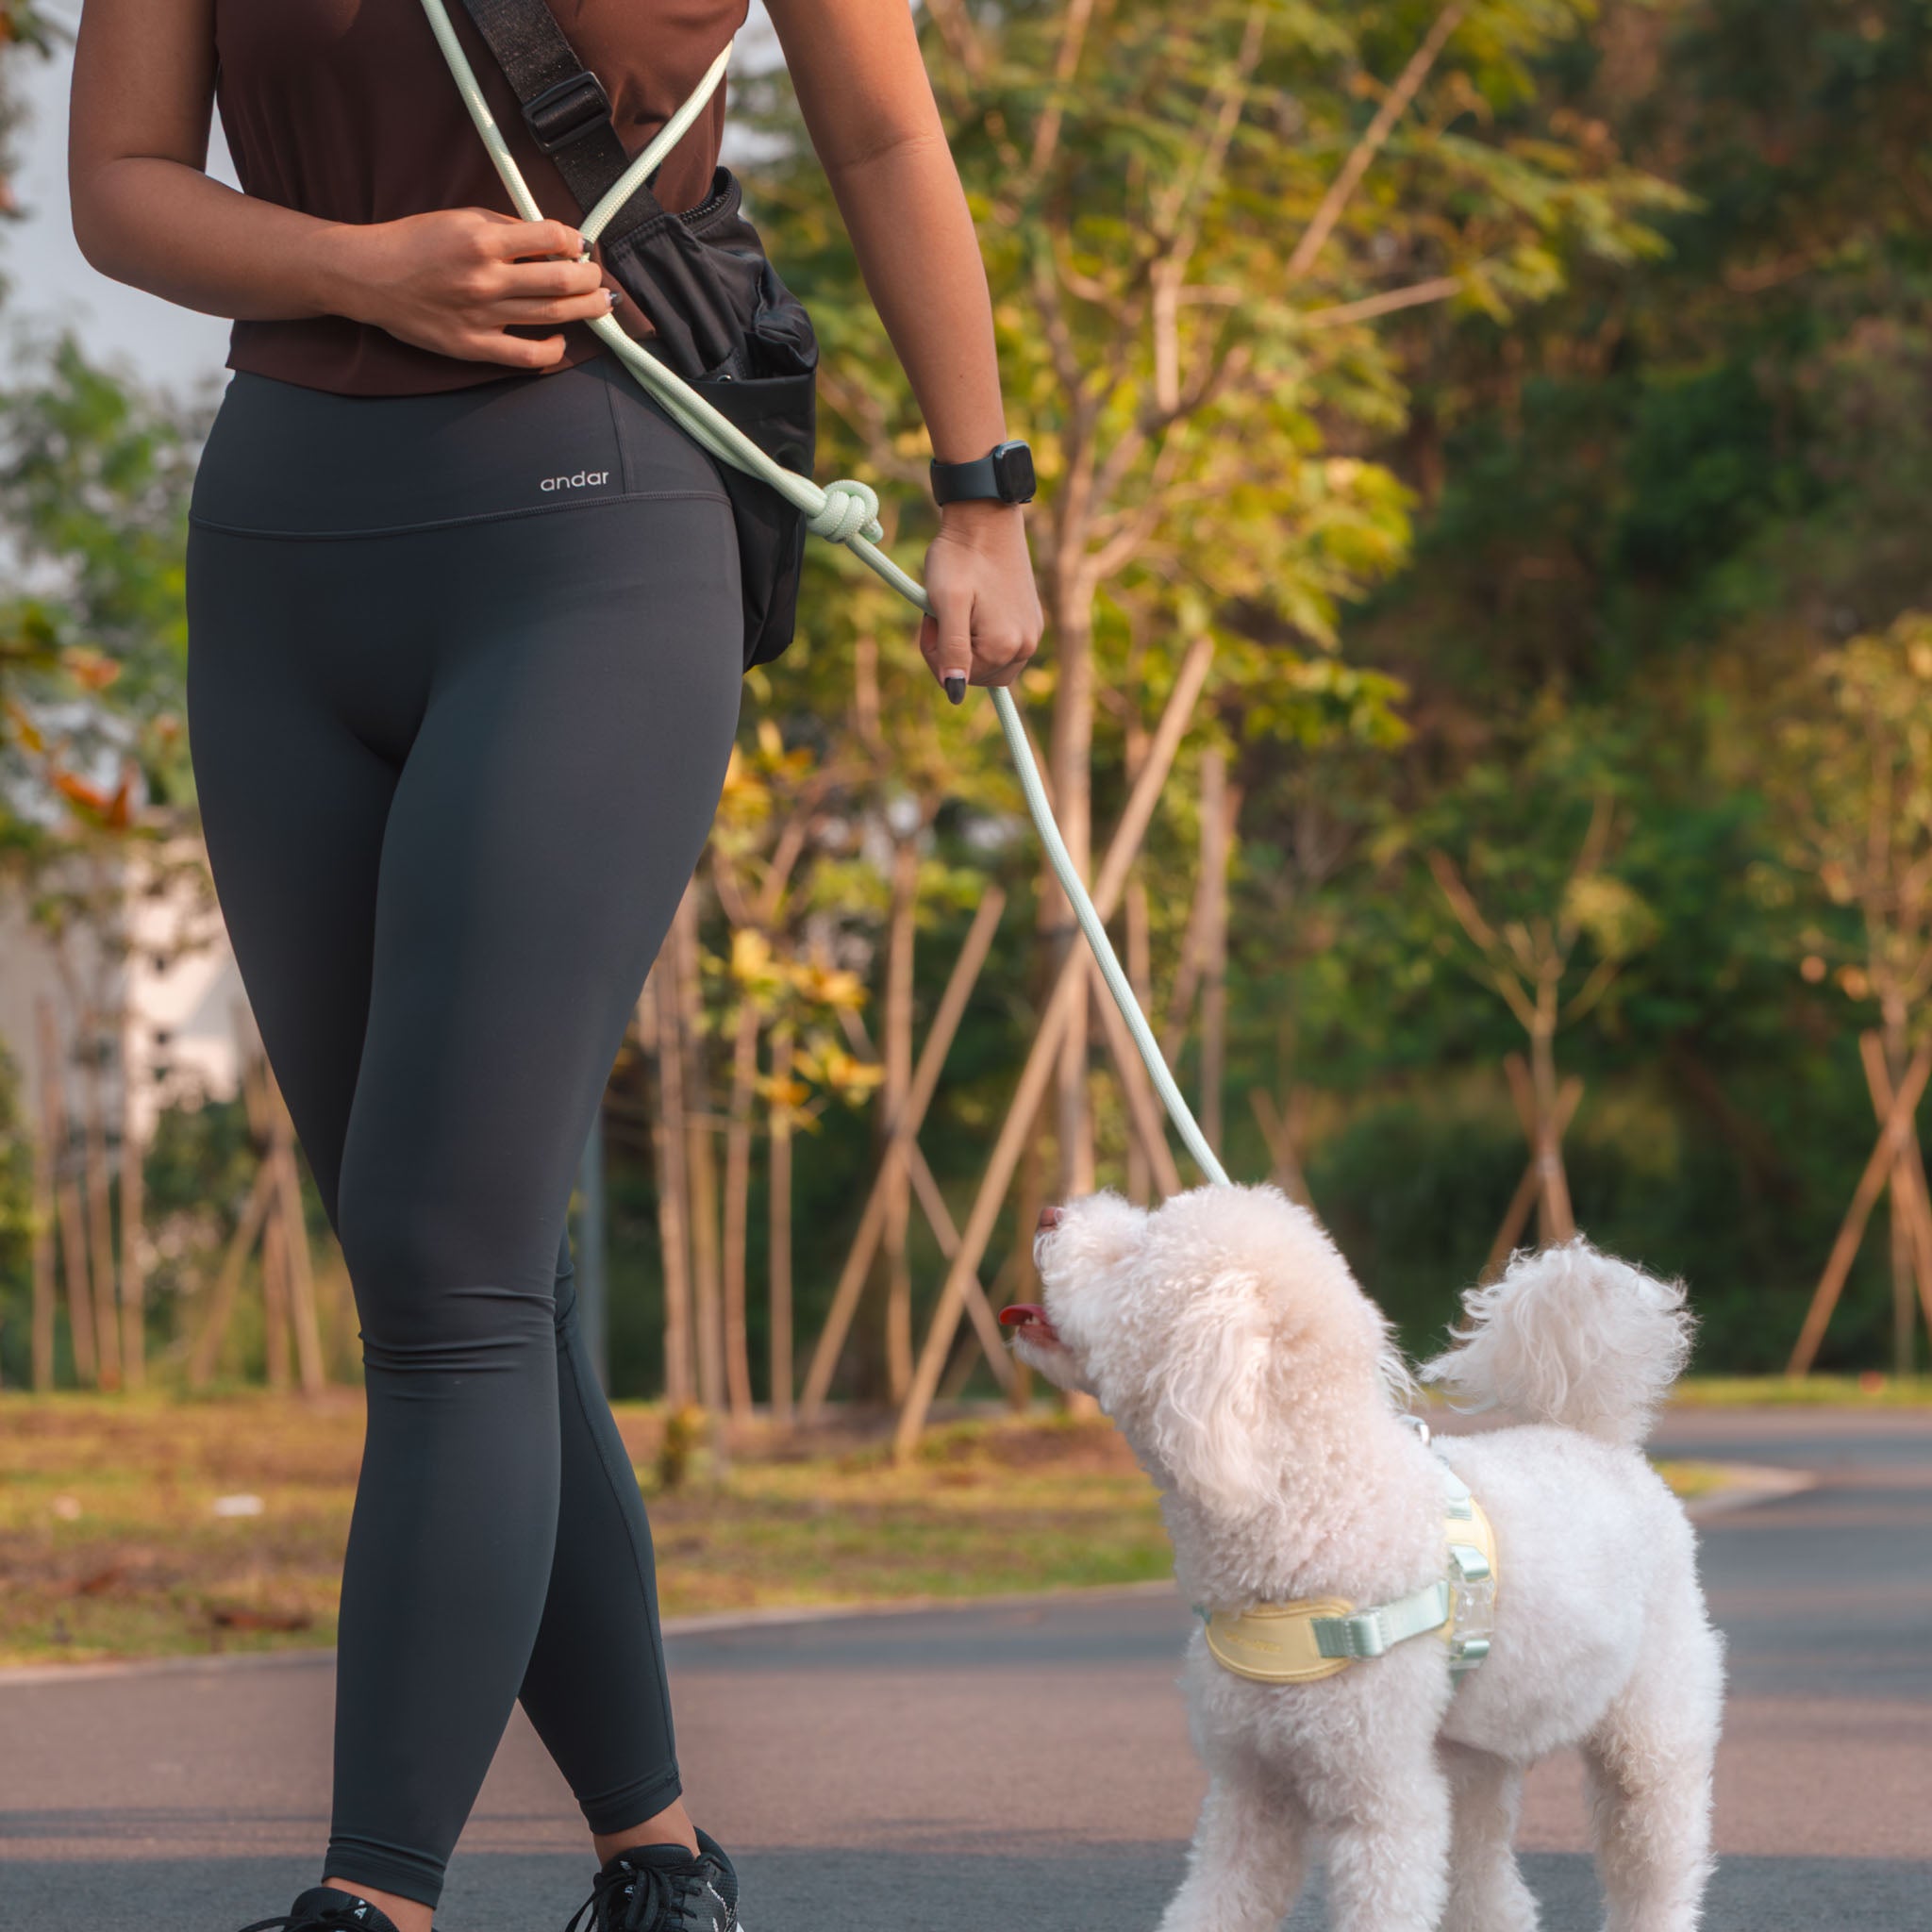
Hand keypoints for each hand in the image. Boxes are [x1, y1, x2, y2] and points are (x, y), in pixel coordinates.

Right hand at [317, 209, 611, 368]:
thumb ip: (506, 227)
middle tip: (596, 277)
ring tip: (599, 303)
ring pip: (553, 315)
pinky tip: (561, 338)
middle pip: (562, 281)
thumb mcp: (460, 217)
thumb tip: (551, 240)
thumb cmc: (414, 243)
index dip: (574, 241)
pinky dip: (553, 349)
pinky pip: (527, 355)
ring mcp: (482, 315)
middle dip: (590, 278)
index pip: (551, 238)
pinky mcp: (473, 346)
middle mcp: (486, 278)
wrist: (370, 276)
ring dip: (586, 309)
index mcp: (482, 239)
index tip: (579, 245)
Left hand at [917, 501, 1043, 701]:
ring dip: (970, 646)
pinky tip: (976, 605)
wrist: (986, 518)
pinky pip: (1005, 646)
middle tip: (942, 614)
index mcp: (1003, 646)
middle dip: (954, 653)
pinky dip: (984, 634)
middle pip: (979, 677)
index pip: (959, 680)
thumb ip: (951, 650)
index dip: (936, 653)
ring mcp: (1032, 633)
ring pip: (991, 664)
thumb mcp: (946, 603)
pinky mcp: (1032, 620)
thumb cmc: (960, 557)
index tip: (931, 618)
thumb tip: (954, 693)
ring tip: (959, 608)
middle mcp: (1025, 645)